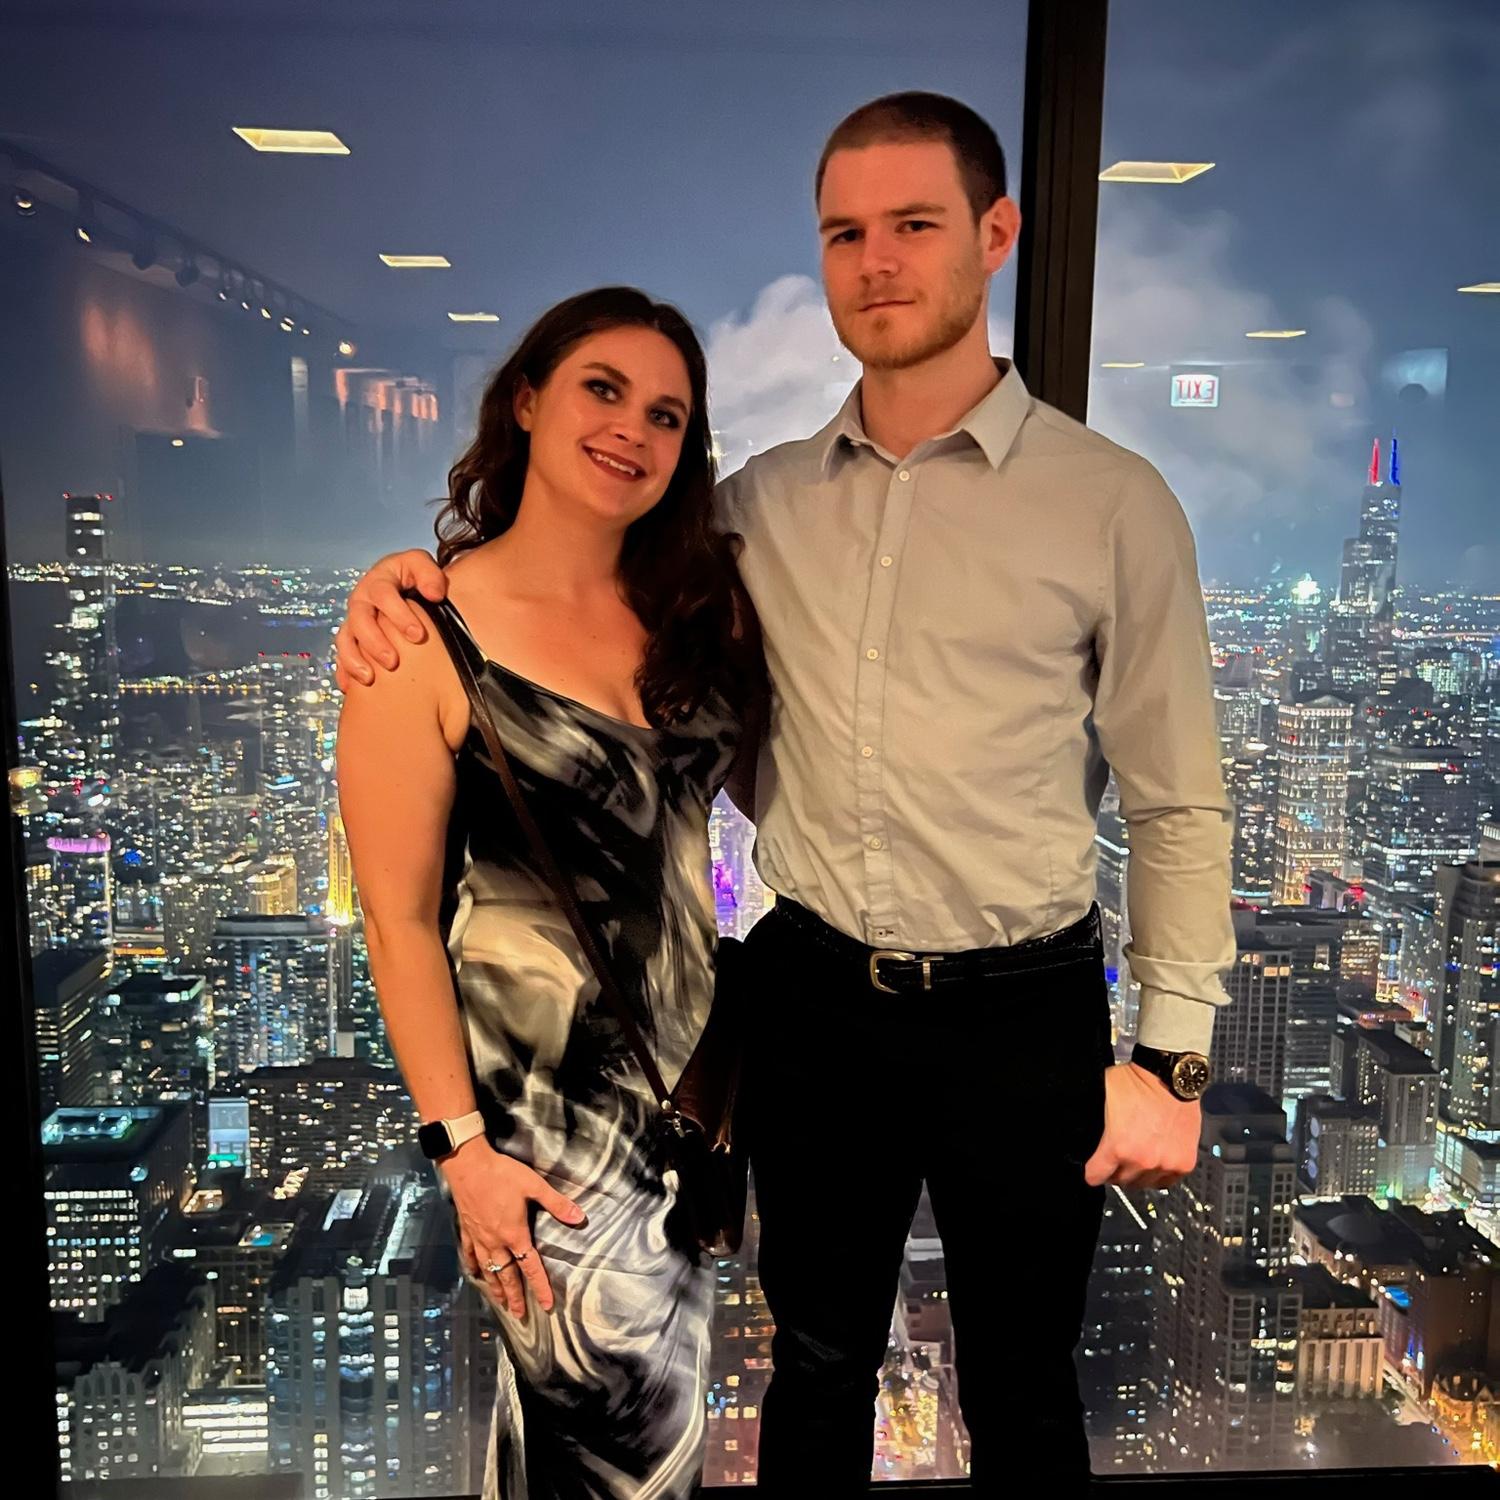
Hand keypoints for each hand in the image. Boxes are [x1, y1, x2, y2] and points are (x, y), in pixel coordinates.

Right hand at [333, 548, 447, 690]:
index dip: (398, 614)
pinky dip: (345, 672)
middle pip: (360, 620)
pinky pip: (341, 656)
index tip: (418, 635)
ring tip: (369, 679)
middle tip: (392, 662)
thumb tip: (435, 594)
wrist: (399, 585)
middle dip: (374, 642)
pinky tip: (351, 688)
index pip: (383, 594)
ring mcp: (353, 622)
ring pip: (345, 640)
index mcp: (378, 581)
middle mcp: (361, 601)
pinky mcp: (351, 640)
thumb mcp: (420, 565)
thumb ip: (429, 574)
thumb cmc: (412, 576)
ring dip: (354, 660)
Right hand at [440, 1137, 586, 1318]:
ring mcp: (479, 1237)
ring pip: (488, 1269)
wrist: (468, 1164)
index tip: (546, 1306)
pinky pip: (471, 1253)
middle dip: (514, 1296)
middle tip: (519, 1315)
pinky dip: (474, 1265)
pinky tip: (475, 1272)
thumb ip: (557, 1204)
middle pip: (507, 1275)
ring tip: (499, 1301)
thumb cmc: (503, 1174)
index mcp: (514, 1234)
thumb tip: (580, 1217)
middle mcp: (496, 1241)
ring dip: (495, 1287)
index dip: (540, 1287)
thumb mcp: (534, 1185)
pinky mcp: (467, 1228)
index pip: (530, 1267)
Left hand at [1084, 1062, 1200, 1189]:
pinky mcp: (1184, 1163)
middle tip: (1117, 1156)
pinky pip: (1166, 1181)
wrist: (1170, 1074)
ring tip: (1136, 1155)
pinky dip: (1159, 1174)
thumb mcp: (1101, 1097)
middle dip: (1115, 1170)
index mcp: (1117, 1147)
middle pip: (1119, 1181)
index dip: (1091, 1170)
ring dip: (1137, 1172)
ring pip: (1143, 1183)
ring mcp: (1165, 1164)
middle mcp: (1142, 1160)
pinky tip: (1154, 1160)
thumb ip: (1091, 1122)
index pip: (1094, 1177)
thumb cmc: (1137, 1081)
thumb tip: (1079, 1132)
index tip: (1092, 1167)